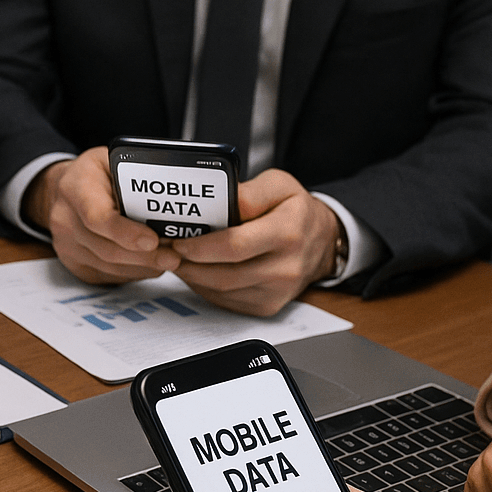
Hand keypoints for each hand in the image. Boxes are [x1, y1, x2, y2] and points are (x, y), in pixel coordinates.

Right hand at [24, 146, 179, 283]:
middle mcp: (64, 219)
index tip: (152, 241)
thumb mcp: (111, 160)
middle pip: (107, 249)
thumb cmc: (95, 175)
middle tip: (174, 257)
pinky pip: (108, 275)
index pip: (97, 217)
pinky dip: (133, 272)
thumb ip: (134, 175)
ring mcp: (65, 245)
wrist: (63, 191)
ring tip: (168, 259)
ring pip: (110, 267)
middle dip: (145, 257)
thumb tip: (169, 194)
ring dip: (142, 267)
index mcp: (75, 188)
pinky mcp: (73, 263)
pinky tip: (148, 264)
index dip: (126, 233)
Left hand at [171, 169, 341, 316]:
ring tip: (177, 259)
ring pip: (220, 290)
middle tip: (167, 251)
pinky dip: (204, 287)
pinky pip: (225, 301)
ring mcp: (276, 292)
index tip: (177, 240)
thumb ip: (248, 193)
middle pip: (223, 274)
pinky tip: (197, 270)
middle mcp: (285, 268)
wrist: (323, 242)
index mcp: (287, 233)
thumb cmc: (297, 212)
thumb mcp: (279, 185)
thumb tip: (217, 202)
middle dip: (188, 264)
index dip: (200, 246)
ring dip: (192, 276)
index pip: (235, 246)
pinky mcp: (267, 306)